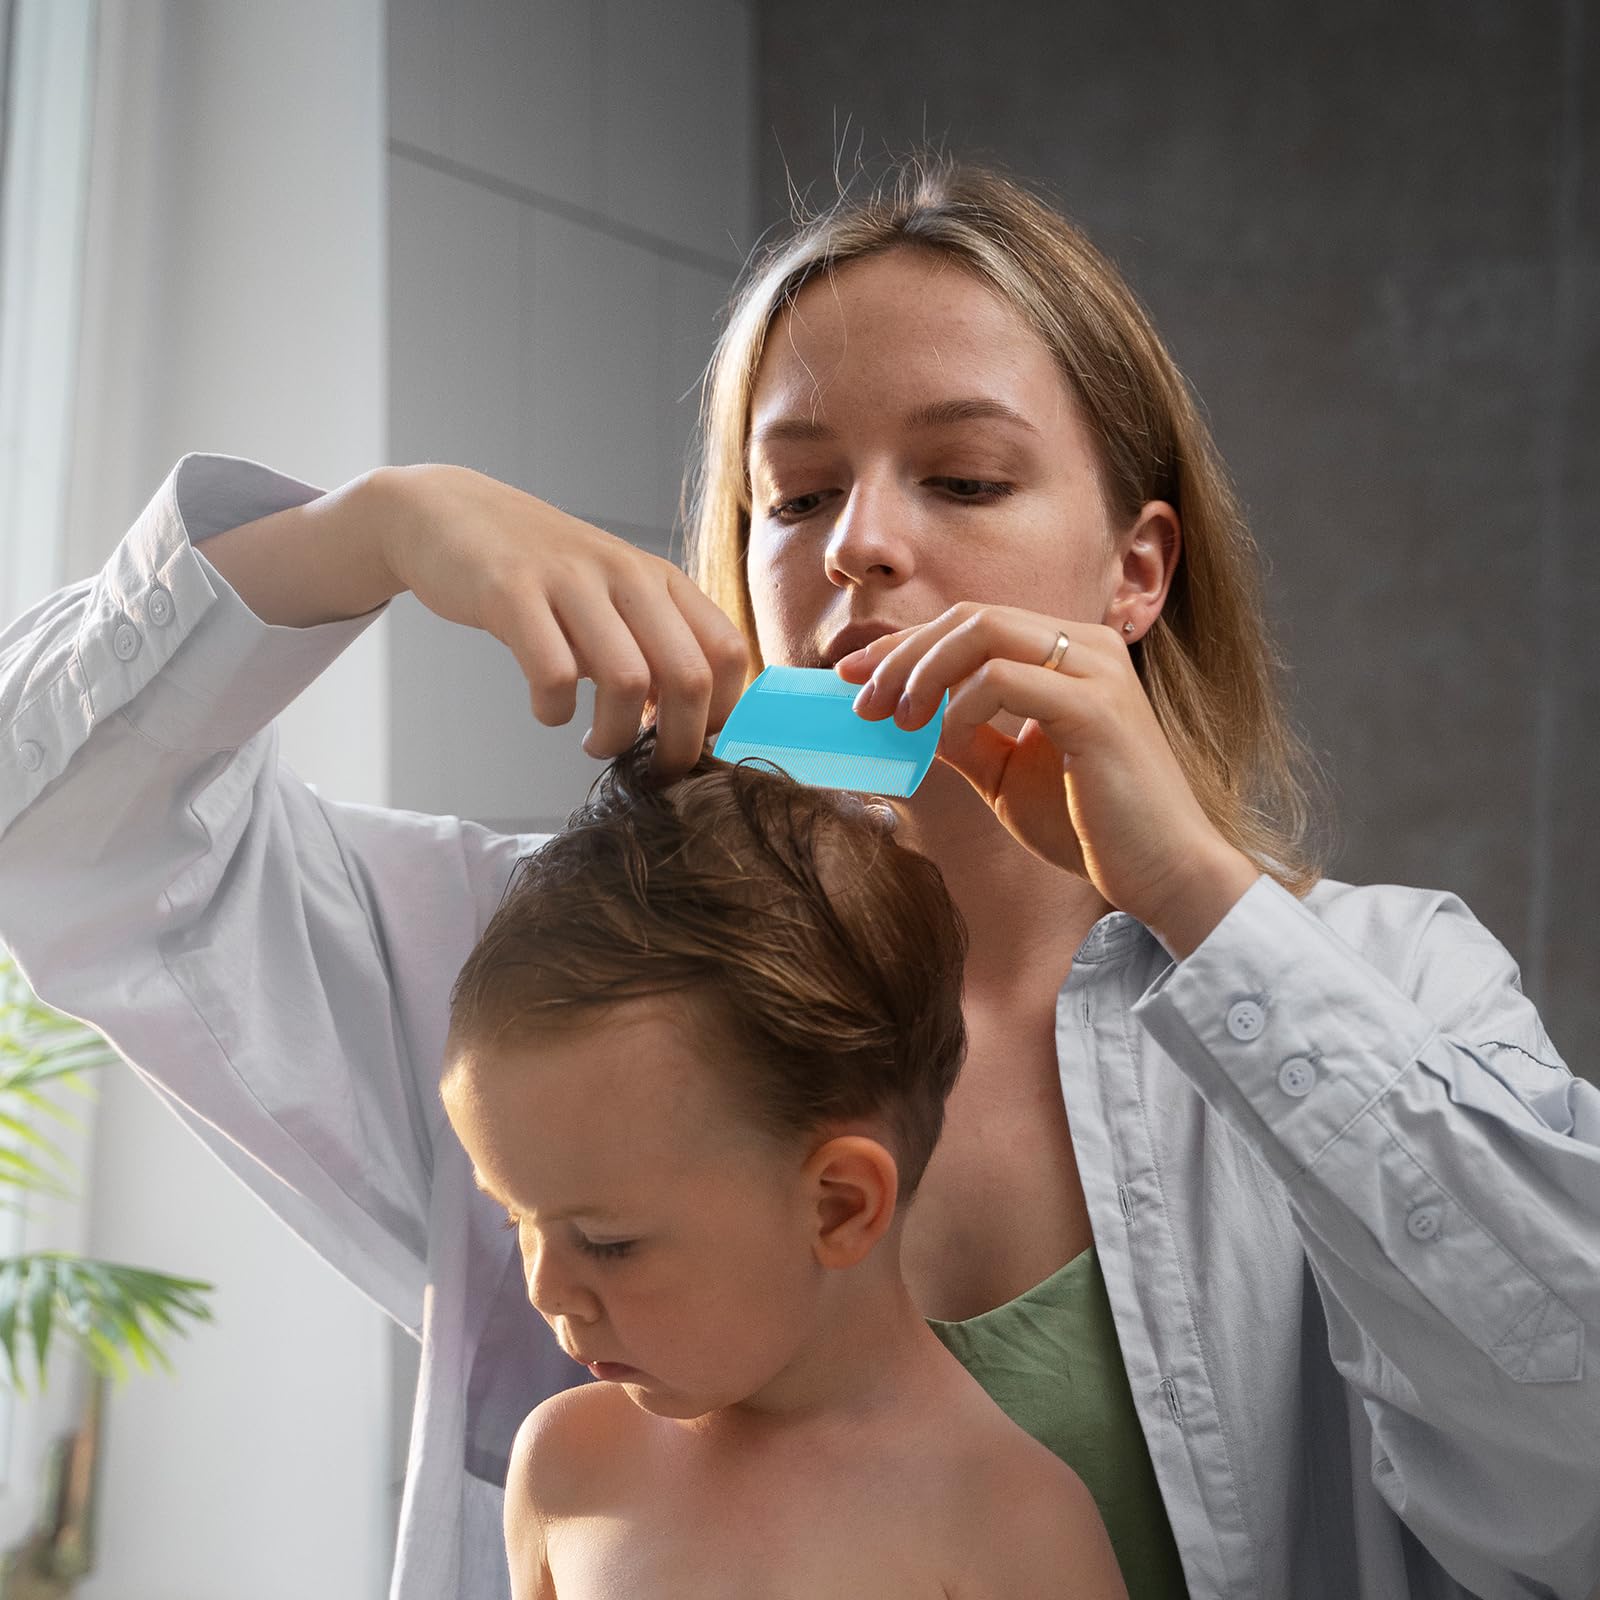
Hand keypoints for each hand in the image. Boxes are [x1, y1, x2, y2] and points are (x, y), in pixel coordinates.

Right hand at [378, 465, 749, 775]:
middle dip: (678, 745)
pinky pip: (553, 675)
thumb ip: (652, 647)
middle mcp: (626, 574)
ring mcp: (570, 580)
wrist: (448, 513)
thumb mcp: (613, 596)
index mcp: (660, 579)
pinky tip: (547, 708)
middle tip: (651, 768)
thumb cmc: (541, 573)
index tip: (690, 743)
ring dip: (614, 736)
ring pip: (628, 682)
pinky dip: (554, 711)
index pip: (729, 652)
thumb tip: (687, 724)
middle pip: (690, 676)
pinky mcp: (511, 593)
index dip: (722, 713)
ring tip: (594, 743)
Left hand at [834, 602, 1257, 938]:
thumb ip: (960, 739)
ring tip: (898, 720)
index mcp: (1071, 654)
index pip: (973, 624)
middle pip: (971, 616)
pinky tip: (948, 739)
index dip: (907, 646)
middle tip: (863, 701)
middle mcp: (1088, 646)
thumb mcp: (1004, 775)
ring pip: (985, 630)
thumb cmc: (1089, 826)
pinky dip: (962, 705)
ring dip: (923, 672)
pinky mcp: (1097, 707)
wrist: (1161, 873)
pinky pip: (1006, 677)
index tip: (854, 679)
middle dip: (903, 655)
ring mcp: (1096, 670)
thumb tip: (899, 718)